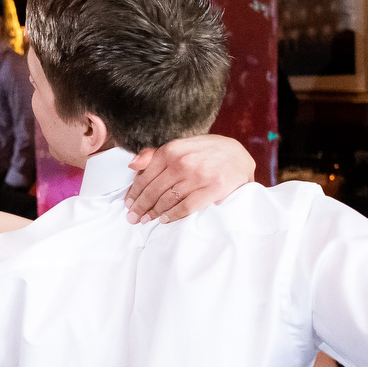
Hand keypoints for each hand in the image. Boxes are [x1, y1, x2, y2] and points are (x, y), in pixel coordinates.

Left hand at [125, 134, 256, 221]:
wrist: (239, 155)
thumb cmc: (207, 152)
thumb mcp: (182, 146)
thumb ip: (156, 154)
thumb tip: (132, 165)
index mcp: (173, 150)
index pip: (146, 175)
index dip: (135, 192)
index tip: (128, 203)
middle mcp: (183, 162)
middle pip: (154, 190)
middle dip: (140, 206)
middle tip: (133, 218)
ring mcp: (198, 176)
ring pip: (167, 200)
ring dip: (154, 213)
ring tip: (146, 220)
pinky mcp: (213, 189)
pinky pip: (186, 207)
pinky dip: (173, 215)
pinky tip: (165, 220)